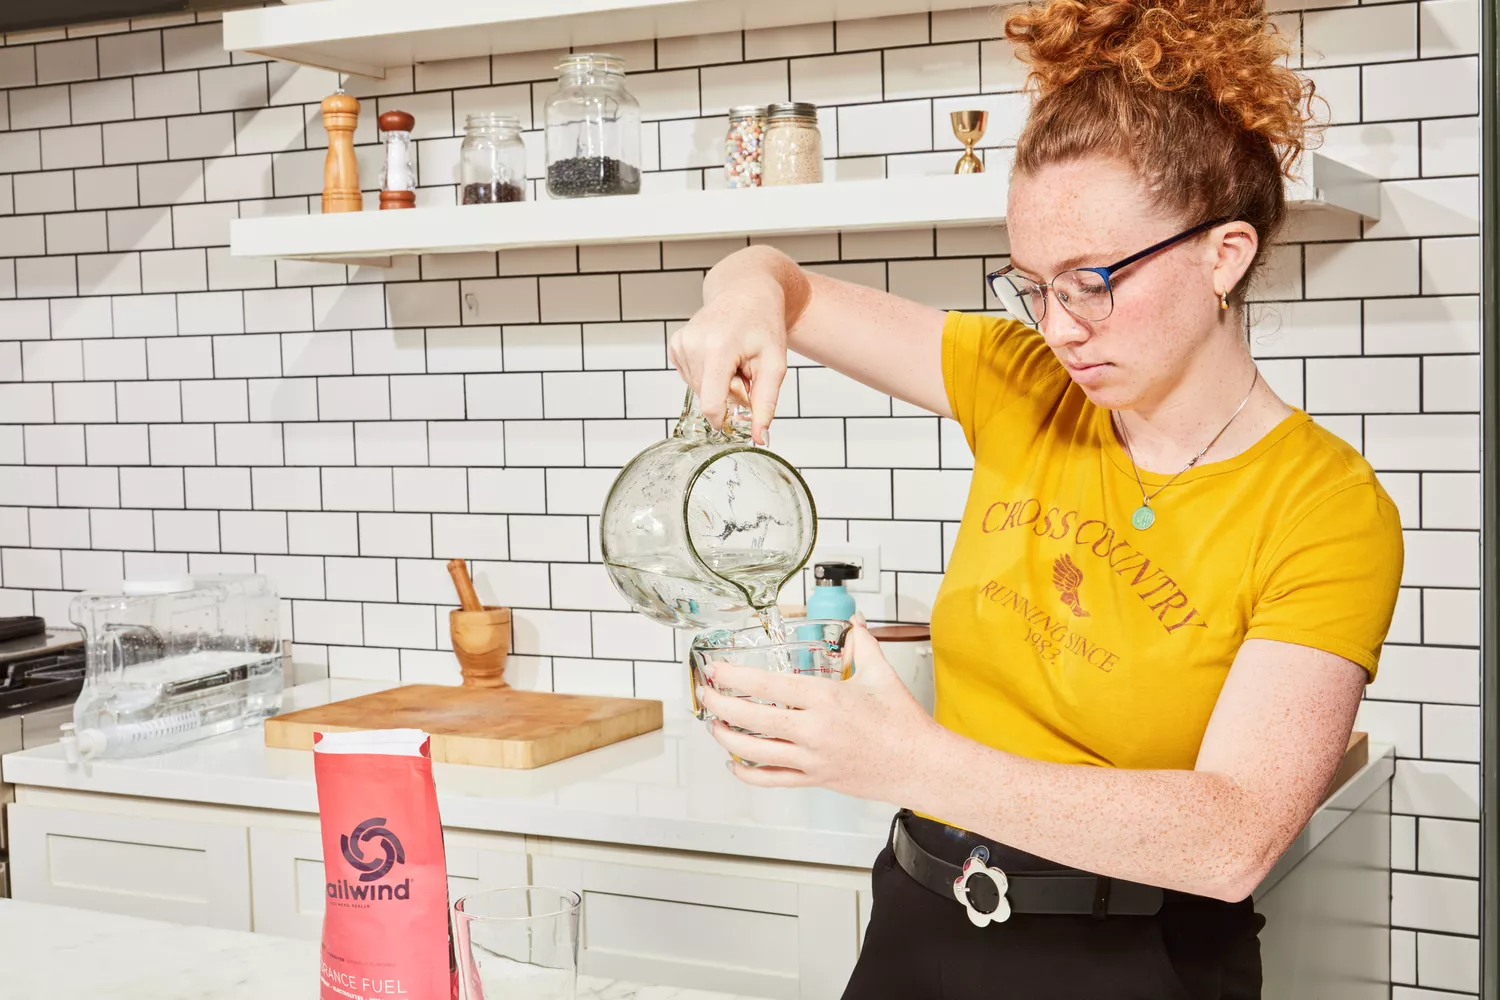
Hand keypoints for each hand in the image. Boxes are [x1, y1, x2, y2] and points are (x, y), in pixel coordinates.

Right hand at [669, 273, 788, 444]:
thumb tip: (759, 439)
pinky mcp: (675, 344)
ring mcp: (681, 343)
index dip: (725, 419)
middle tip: (745, 372)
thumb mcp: (775, 365)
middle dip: (728, 394)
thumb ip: (766, 404)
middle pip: (708, 397)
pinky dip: (707, 374)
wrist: (747, 291)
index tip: (736, 420)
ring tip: (733, 360)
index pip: (712, 404)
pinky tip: (719, 355)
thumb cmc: (763, 324)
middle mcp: (693, 344)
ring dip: (719, 383)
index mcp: (718, 348)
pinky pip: (691, 377)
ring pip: (699, 389)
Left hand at [697, 620, 943, 802]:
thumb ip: (861, 643)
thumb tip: (853, 621)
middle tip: (706, 693)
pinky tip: (735, 762)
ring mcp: (812, 758)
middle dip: (720, 705)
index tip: (717, 670)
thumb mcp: (880, 673)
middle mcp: (814, 730)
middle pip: (751, 719)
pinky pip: (772, 780)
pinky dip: (747, 773)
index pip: (768, 686)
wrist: (921, 765)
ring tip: (713, 724)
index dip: (735, 677)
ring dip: (727, 737)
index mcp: (826, 699)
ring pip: (755, 752)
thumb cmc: (903, 723)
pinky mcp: (815, 779)